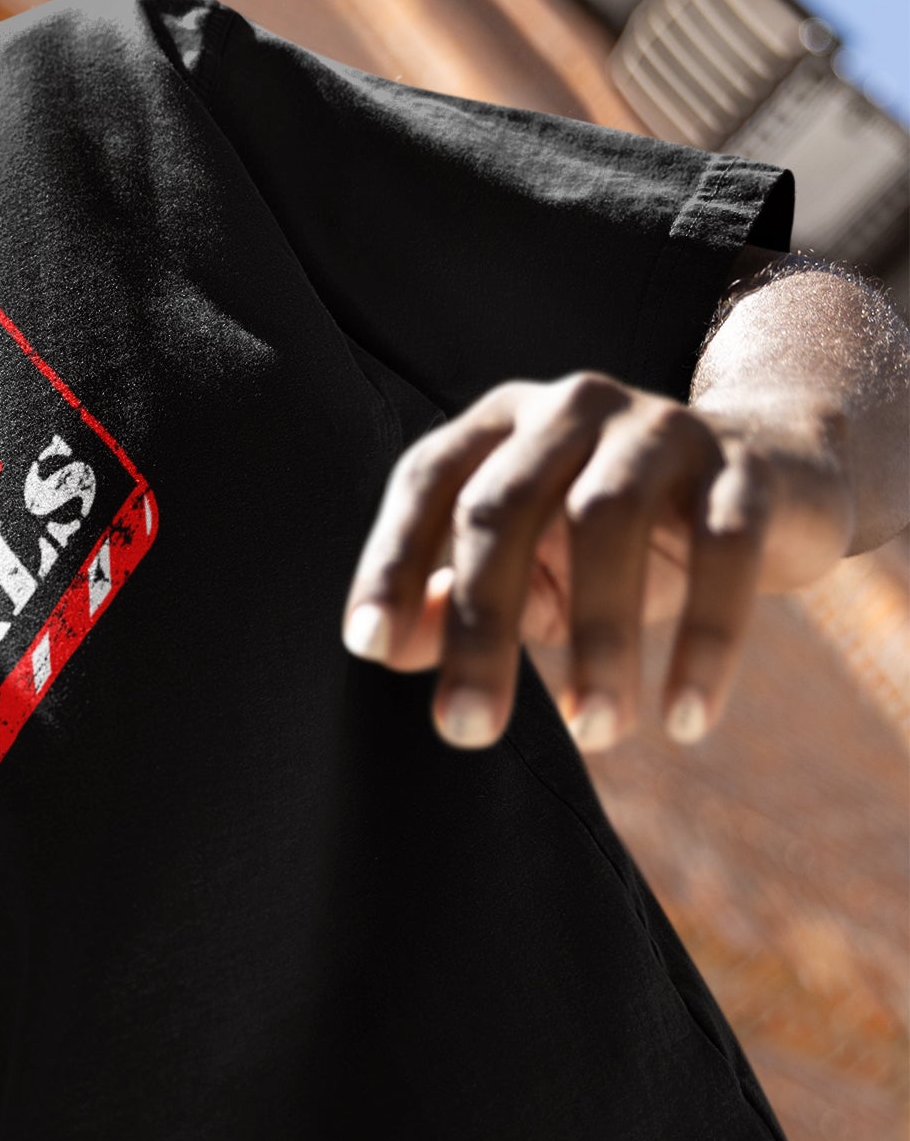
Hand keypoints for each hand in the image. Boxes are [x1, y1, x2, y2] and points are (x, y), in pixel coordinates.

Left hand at [340, 371, 854, 749]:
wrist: (769, 485)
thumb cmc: (608, 544)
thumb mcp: (525, 573)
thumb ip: (448, 605)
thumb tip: (387, 647)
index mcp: (499, 427)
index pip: (426, 481)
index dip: (391, 560)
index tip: (370, 647)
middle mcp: (570, 408)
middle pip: (503, 506)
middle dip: (479, 624)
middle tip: (465, 731)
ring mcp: (660, 428)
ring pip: (605, 519)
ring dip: (595, 638)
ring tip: (594, 732)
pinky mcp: (746, 469)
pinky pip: (723, 550)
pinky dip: (705, 641)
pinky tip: (685, 719)